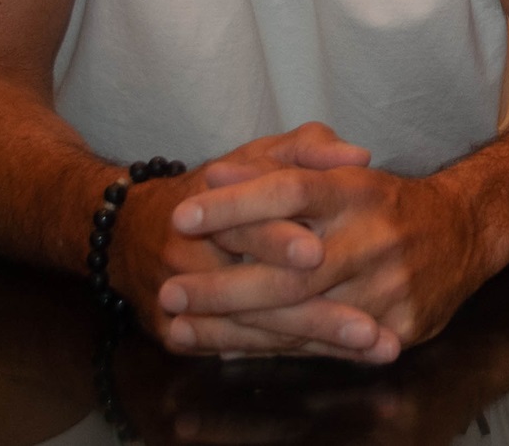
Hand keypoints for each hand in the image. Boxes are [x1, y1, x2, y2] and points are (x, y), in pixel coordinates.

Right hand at [105, 124, 374, 357]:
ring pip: (257, 329)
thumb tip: (358, 158)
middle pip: (257, 290)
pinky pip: (244, 349)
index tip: (318, 254)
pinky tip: (347, 359)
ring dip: (320, 343)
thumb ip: (309, 149)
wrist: (133, 232)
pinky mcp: (177, 334)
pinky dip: (298, 354)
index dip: (278, 239)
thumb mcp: (257, 155)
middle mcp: (191, 256)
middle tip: (369, 329)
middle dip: (317, 313)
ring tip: (375, 349)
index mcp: (211, 206)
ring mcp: (182, 301)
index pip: (245, 223)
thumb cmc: (218, 189)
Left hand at [159, 155, 489, 363]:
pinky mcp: (399, 326)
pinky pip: (323, 347)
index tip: (184, 214)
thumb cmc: (386, 203)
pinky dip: (270, 350)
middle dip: (223, 286)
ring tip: (180, 328)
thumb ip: (281, 167)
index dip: (237, 203)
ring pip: (301, 318)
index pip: (291, 190)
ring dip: (235, 328)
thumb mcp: (341, 172)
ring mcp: (388, 287)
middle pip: (290, 269)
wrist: (466, 232)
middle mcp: (375, 238)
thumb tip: (215, 174)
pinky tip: (226, 350)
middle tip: (169, 291)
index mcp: (360, 190)